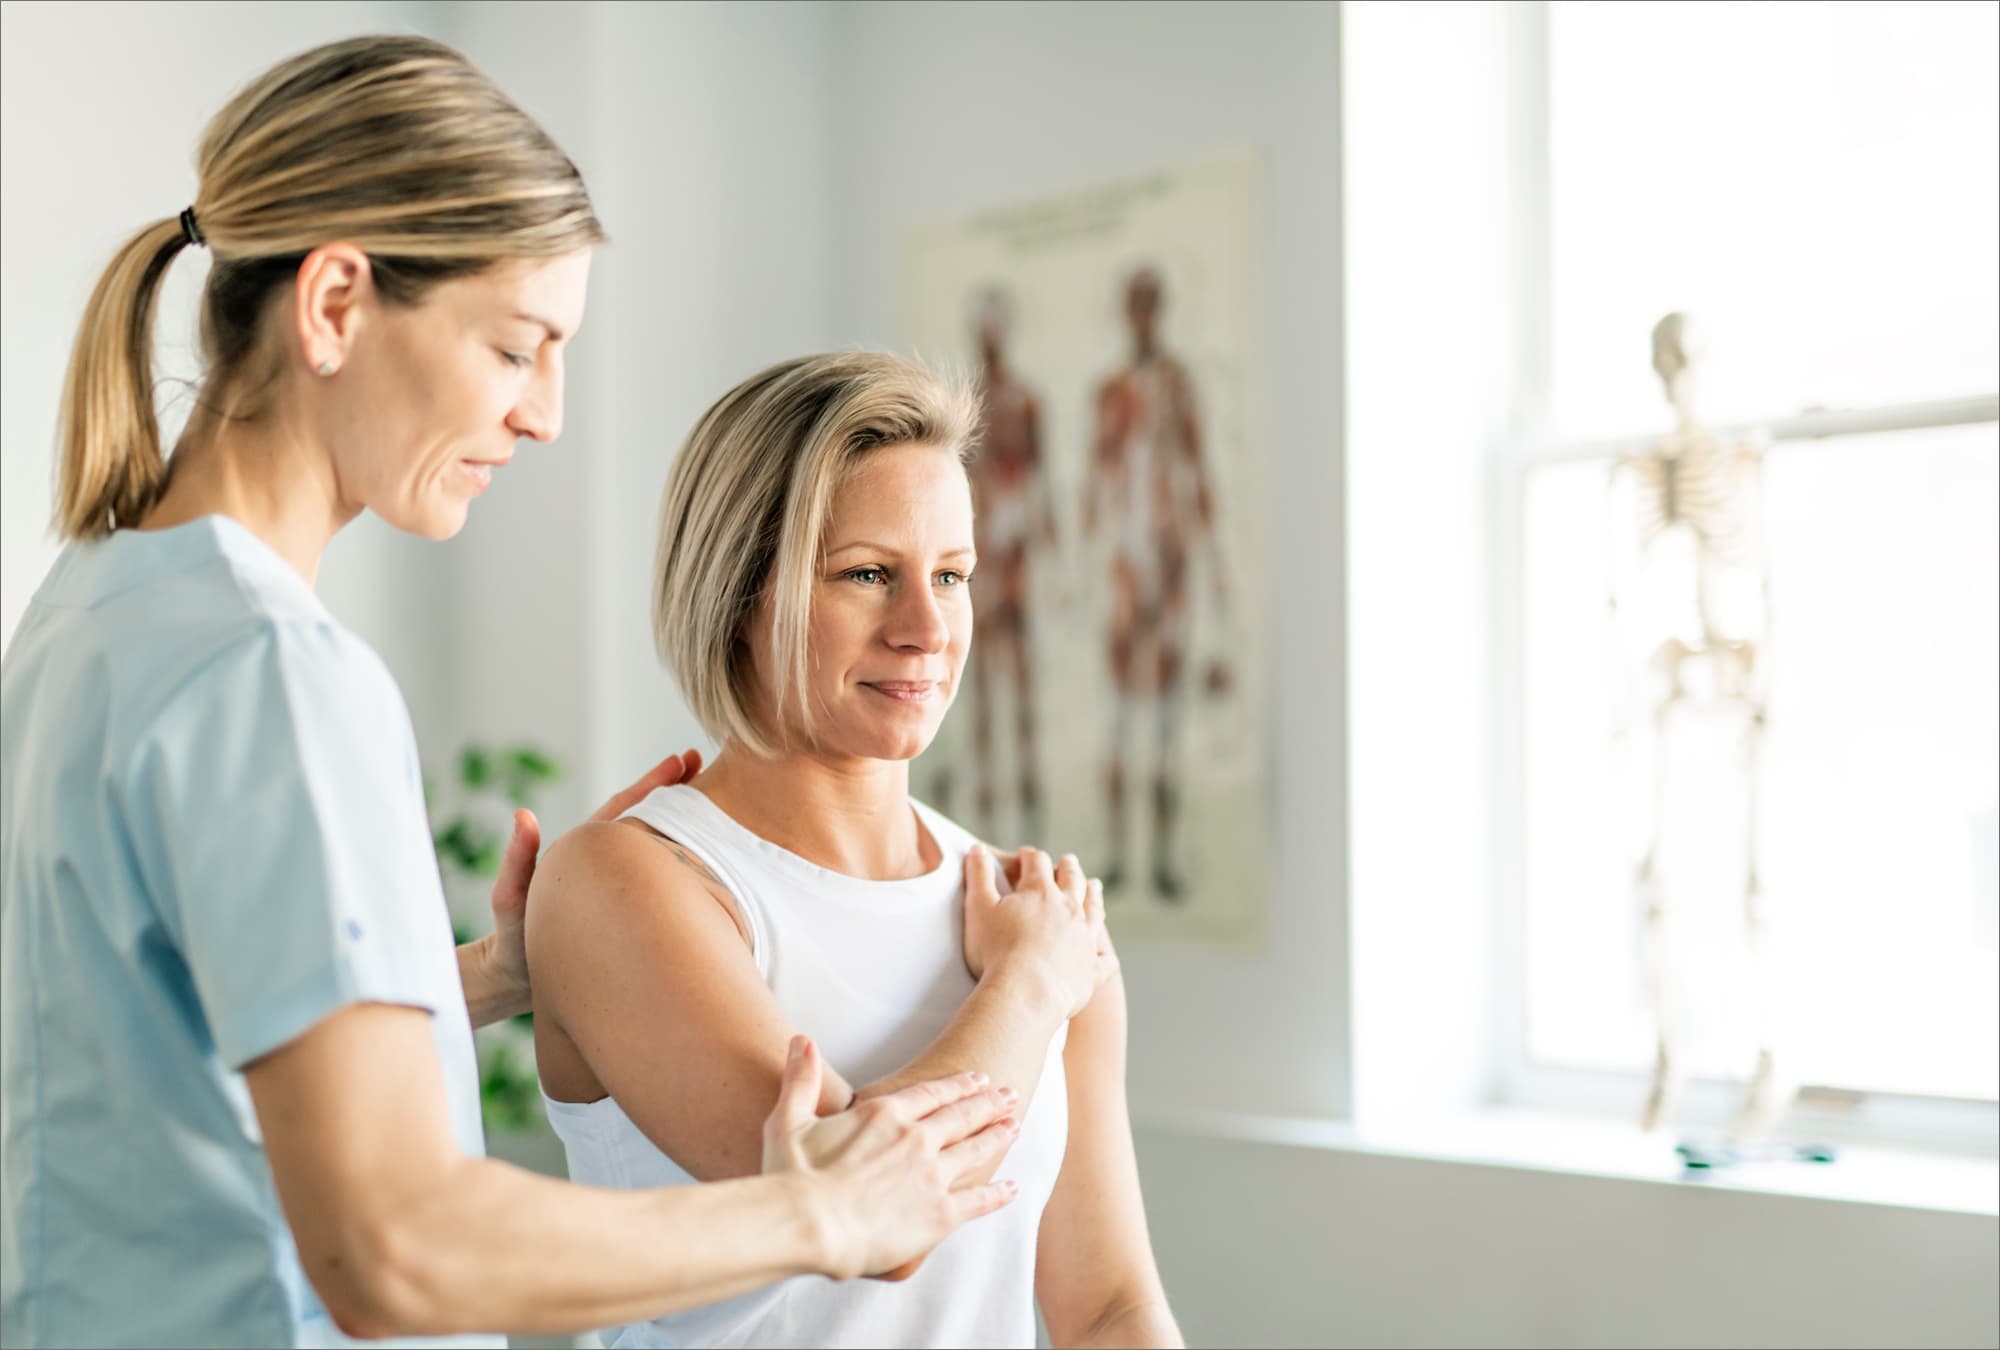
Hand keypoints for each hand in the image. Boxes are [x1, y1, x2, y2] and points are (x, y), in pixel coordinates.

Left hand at [477, 748, 704, 1011]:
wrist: (513, 978)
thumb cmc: (512, 940)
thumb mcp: (511, 898)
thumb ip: (518, 860)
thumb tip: (524, 814)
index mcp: (585, 851)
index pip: (624, 809)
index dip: (652, 785)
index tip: (680, 761)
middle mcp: (605, 864)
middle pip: (646, 818)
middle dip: (673, 789)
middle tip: (700, 761)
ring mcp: (618, 885)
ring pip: (656, 845)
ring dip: (682, 824)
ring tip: (711, 801)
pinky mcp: (627, 908)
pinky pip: (659, 878)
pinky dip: (680, 860)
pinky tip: (705, 861)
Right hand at [764, 1035, 1019, 1281]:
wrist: (809, 1225)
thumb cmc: (792, 1177)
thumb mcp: (788, 1119)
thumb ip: (801, 1079)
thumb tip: (800, 1040)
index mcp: (885, 1116)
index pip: (932, 1094)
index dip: (957, 1085)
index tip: (977, 1078)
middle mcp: (916, 1140)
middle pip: (962, 1116)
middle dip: (988, 1104)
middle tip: (1010, 1095)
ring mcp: (933, 1176)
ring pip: (976, 1150)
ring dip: (998, 1136)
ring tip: (1015, 1126)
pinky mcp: (940, 1215)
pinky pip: (978, 1201)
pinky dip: (998, 1193)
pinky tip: (1011, 1187)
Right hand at [963, 845, 1107, 1018]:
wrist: (1025, 993)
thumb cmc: (996, 951)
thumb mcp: (978, 908)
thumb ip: (977, 876)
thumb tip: (976, 848)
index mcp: (1041, 891)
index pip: (1037, 862)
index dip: (1029, 856)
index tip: (1025, 855)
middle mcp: (1070, 908)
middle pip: (1072, 879)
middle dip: (1068, 867)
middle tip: (1067, 861)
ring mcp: (1084, 938)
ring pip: (1094, 909)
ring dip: (1094, 895)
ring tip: (1094, 886)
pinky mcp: (1092, 969)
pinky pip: (1104, 961)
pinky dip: (1104, 956)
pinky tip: (1106, 956)